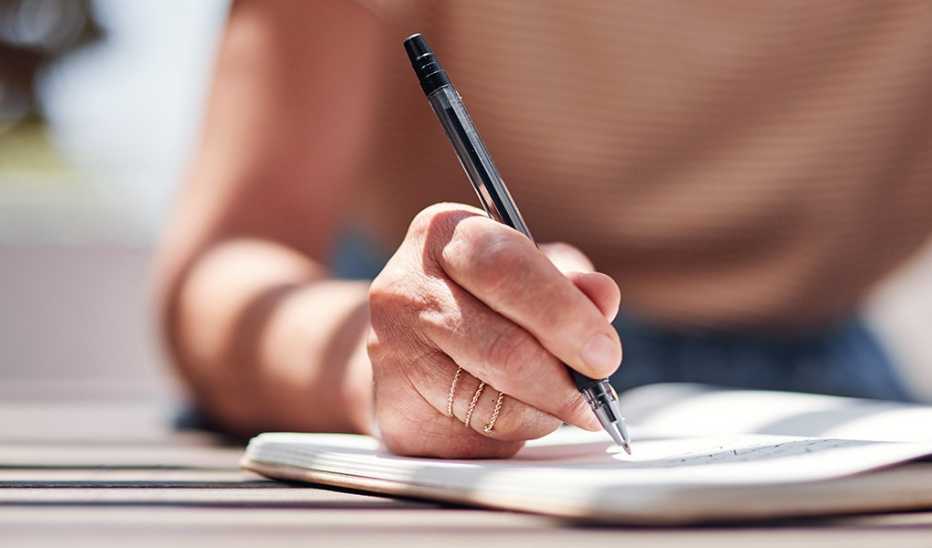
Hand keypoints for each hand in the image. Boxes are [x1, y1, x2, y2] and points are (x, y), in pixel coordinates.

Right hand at [367, 203, 621, 457]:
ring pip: (494, 402)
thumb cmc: (481, 302)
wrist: (409, 346)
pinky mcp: (396, 410)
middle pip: (503, 348)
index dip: (565, 315)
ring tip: (553, 401)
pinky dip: (512, 433)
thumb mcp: (529, 275)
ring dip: (542, 412)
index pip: (507, 268)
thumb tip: (603, 297)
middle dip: (563, 380)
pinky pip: (477, 436)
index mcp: (445, 232)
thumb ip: (570, 286)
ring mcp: (392, 351)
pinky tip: (509, 413)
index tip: (604, 354)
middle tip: (595, 397)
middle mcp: (407, 287)